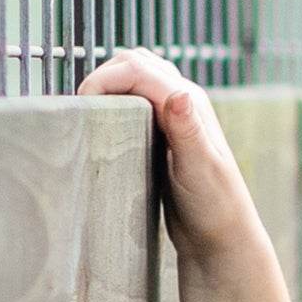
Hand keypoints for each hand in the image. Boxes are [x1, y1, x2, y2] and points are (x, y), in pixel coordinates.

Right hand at [78, 48, 270, 272]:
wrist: (221, 238)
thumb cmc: (214, 207)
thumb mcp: (198, 170)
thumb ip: (187, 132)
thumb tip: (179, 93)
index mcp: (190, 103)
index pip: (138, 69)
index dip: (103, 78)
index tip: (81, 103)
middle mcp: (183, 102)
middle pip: (136, 63)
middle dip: (104, 75)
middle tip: (81, 106)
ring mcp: (174, 116)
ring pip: (136, 78)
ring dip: (111, 83)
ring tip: (90, 110)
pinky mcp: (164, 133)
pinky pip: (136, 100)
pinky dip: (118, 99)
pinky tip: (106, 123)